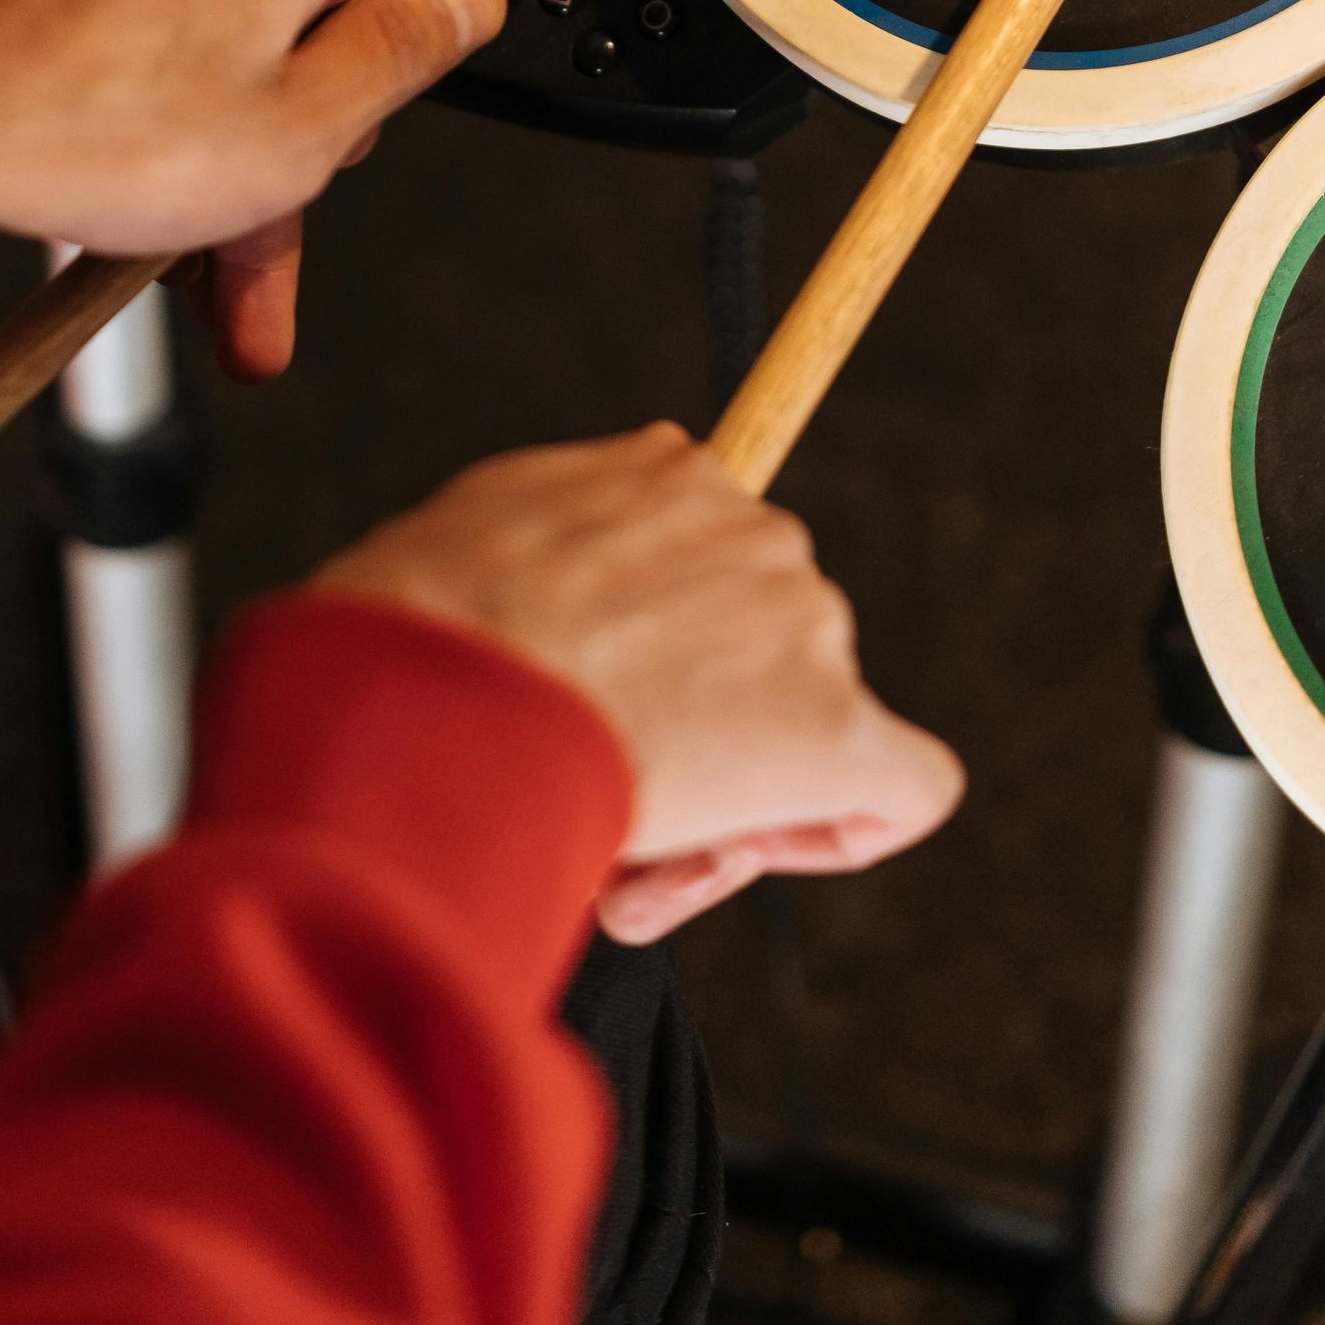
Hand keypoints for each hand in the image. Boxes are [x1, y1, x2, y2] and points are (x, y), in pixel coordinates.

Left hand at [0, 0, 502, 379]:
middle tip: (236, 268)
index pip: (372, 13)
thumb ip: (406, 55)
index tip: (313, 183)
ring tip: (156, 250)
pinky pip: (115, 21)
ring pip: (194, 38)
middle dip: (264, 163)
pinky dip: (118, 96)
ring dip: (191, 144)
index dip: (346, 119)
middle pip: (278, 35)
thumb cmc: (99, 132)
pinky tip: (98, 175)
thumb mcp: (306, 131)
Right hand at [315, 424, 962, 941]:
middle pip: (759, 651)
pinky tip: (758, 847)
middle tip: (592, 802)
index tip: (604, 699)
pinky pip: (905, 788)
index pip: (708, 562)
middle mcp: (761, 533)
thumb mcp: (477, 527)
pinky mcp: (838, 732)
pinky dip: (844, 830)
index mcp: (672, 477)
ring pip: (801, 729)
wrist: (443, 697)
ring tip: (610, 843)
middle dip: (689, 729)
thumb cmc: (419, 629)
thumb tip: (573, 564)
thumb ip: (552, 535)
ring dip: (719, 797)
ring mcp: (807, 627)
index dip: (666, 651)